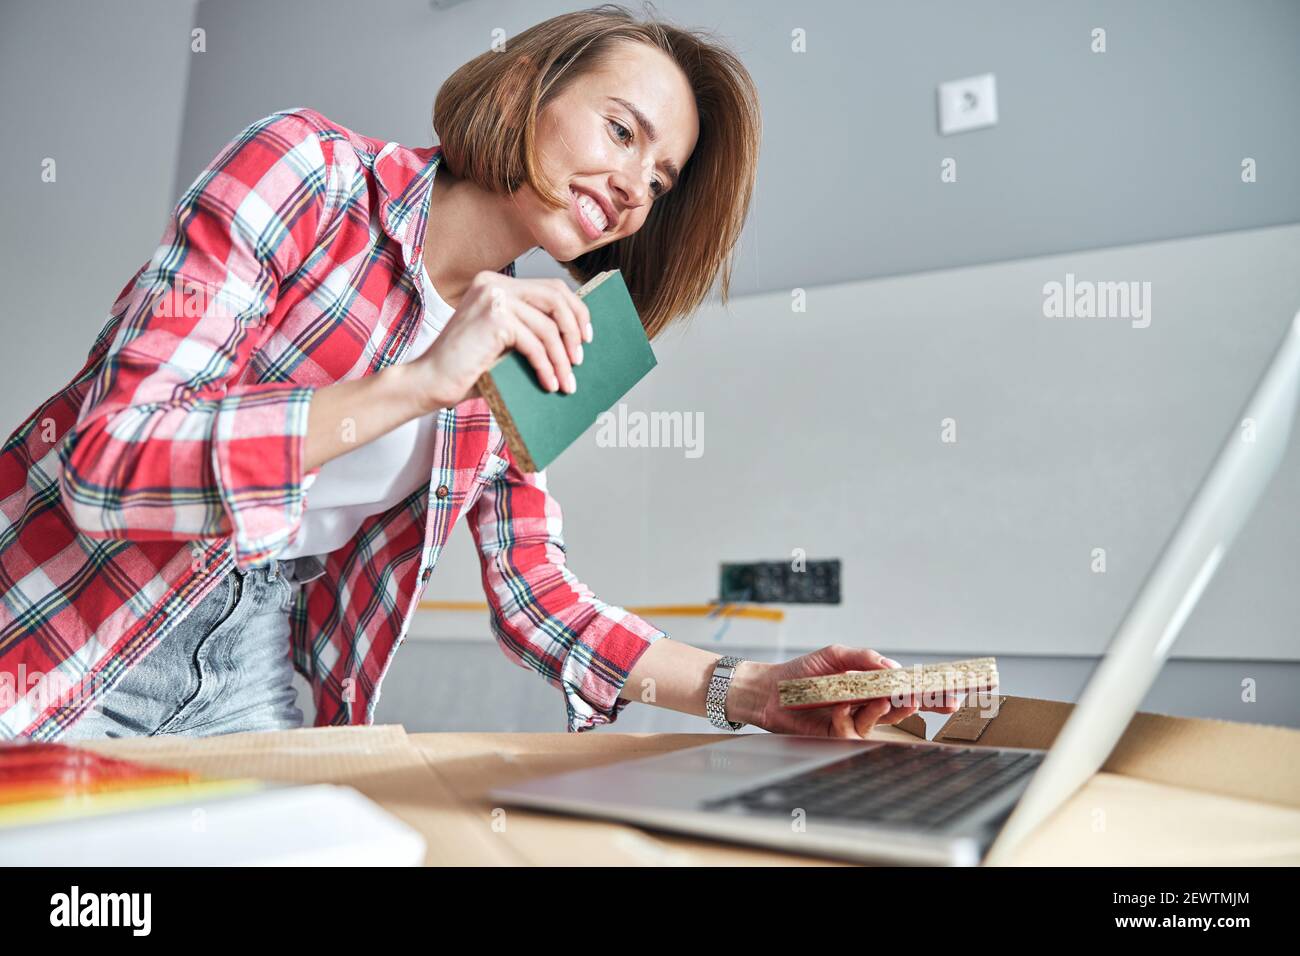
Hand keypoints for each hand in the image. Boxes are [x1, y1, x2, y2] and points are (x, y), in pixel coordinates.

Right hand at [409, 272, 592, 411]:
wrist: (430, 381)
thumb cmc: (466, 368)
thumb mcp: (504, 341)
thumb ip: (529, 330)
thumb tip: (575, 338)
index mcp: (496, 283)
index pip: (550, 287)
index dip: (575, 311)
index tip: (586, 337)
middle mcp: (494, 283)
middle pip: (555, 298)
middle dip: (575, 330)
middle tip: (580, 360)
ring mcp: (493, 298)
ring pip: (548, 327)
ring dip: (561, 358)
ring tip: (567, 383)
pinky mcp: (494, 318)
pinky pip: (535, 343)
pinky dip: (546, 366)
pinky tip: (549, 384)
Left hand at [734, 645, 962, 738]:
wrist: (769, 691)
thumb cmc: (801, 672)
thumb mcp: (835, 656)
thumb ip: (865, 659)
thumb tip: (895, 667)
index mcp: (869, 683)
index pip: (905, 687)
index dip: (928, 690)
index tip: (952, 691)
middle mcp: (866, 703)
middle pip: (904, 706)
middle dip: (925, 704)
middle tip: (944, 702)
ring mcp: (854, 720)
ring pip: (882, 719)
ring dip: (885, 709)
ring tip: (881, 699)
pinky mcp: (839, 735)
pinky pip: (853, 729)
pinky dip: (845, 717)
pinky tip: (836, 707)